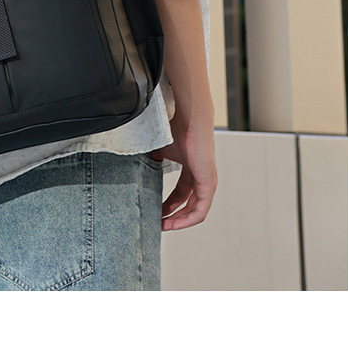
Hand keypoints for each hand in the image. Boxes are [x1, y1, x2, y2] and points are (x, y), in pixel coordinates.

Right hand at [150, 114, 216, 230]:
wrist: (189, 121)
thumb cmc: (176, 130)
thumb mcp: (160, 150)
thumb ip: (153, 161)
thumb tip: (138, 168)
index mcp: (191, 171)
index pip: (180, 195)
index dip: (167, 206)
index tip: (155, 213)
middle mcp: (201, 179)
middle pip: (187, 205)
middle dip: (172, 216)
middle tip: (158, 225)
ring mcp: (207, 183)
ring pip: (195, 211)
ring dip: (179, 221)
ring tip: (164, 227)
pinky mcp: (209, 185)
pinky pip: (200, 210)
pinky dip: (188, 219)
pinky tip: (175, 223)